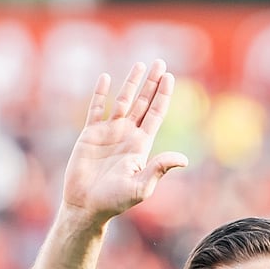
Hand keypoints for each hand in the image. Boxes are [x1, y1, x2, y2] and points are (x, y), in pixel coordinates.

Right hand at [61, 59, 188, 222]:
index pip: (155, 114)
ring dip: (131, 83)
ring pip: (122, 101)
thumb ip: (159, 169)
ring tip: (140, 65)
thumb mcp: (141, 186)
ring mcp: (109, 132)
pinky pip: (96, 109)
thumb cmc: (115, 201)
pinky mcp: (90, 134)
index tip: (169, 77)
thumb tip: (183, 159)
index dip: (163, 96)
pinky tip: (106, 78)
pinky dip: (100, 93)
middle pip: (143, 103)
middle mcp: (127, 135)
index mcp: (141, 145)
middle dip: (151, 83)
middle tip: (160, 63)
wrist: (86, 205)